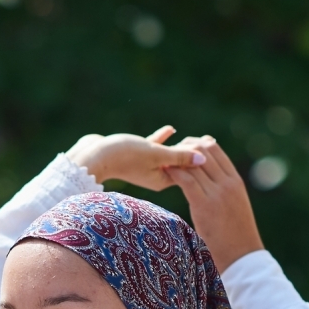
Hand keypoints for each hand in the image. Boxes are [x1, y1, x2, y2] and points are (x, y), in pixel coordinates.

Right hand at [66, 126, 207, 191]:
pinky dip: (163, 139)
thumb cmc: (125, 157)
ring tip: (194, 136)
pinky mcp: (135, 156)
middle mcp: (155, 176)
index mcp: (162, 180)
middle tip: (211, 141)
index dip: (200, 158)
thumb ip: (179, 157)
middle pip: (180, 163)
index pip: (187, 170)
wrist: (94, 156)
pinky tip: (171, 128)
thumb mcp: (156, 155)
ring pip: (168, 156)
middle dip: (193, 152)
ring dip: (180, 146)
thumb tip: (203, 159)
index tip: (214, 146)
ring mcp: (144, 167)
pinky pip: (154, 148)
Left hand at [163, 137, 263, 273]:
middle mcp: (227, 182)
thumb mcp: (234, 206)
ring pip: (193, 163)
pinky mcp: (204, 205)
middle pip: (203, 150)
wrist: (242, 255)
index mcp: (235, 180)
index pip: (214, 148)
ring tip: (163, 164)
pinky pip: (186, 180)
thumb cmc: (236, 236)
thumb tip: (210, 184)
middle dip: (183, 148)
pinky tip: (164, 174)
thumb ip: (223, 191)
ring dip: (176, 160)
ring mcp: (217, 193)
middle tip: (170, 155)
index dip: (196, 144)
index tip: (183, 150)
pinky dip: (174, 173)